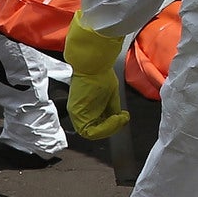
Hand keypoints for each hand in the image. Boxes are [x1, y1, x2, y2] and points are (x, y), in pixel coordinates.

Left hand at [63, 13, 129, 139]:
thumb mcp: (111, 96)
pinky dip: (105, 127)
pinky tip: (115, 117)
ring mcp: (76, 113)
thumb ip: (112, 110)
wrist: (93, 62)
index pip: (97, 128)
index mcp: (87, 109)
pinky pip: (90, 131)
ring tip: (119, 118)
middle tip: (122, 120)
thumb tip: (120, 119)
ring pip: (92, 134)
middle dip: (112, 128)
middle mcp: (79, 113)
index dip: (111, 127)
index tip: (121, 119)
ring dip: (109, 128)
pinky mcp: (76, 112)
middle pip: (95, 133)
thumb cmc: (101, 73)